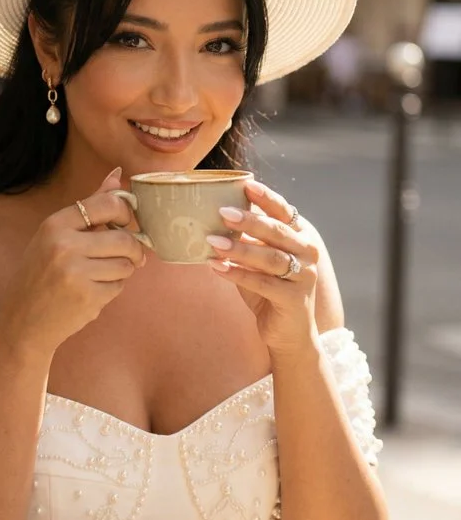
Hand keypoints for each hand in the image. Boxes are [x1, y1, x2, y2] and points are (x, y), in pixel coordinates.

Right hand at [4, 169, 145, 353]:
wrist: (22, 321)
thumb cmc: (40, 275)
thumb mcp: (55, 236)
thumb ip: (88, 207)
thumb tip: (117, 174)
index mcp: (55, 224)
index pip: (106, 204)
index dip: (126, 212)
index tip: (128, 223)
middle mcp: (63, 245)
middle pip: (123, 239)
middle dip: (132, 250)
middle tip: (130, 257)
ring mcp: (75, 273)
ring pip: (125, 265)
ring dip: (121, 272)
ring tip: (99, 277)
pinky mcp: (88, 297)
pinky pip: (119, 287)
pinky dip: (112, 290)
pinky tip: (91, 293)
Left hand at [206, 180, 319, 355]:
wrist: (288, 335)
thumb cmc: (269, 292)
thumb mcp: (258, 263)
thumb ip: (246, 241)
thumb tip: (213, 217)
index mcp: (301, 238)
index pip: (285, 212)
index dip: (267, 198)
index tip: (246, 184)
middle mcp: (307, 254)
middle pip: (277, 232)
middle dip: (250, 220)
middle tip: (223, 212)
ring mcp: (304, 277)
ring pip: (270, 258)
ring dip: (239, 249)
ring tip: (212, 241)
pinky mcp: (294, 299)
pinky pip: (263, 284)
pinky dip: (237, 274)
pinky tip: (216, 267)